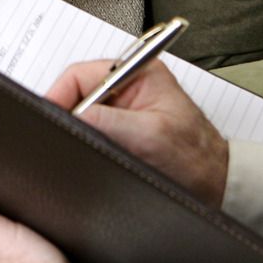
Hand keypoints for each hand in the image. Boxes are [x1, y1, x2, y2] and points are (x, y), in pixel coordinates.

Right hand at [44, 57, 228, 205]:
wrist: (217, 190)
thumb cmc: (196, 159)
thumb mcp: (148, 136)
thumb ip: (107, 121)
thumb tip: (69, 116)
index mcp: (138, 72)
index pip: (79, 74)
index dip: (57, 94)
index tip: (44, 115)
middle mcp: (128, 87)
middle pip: (76, 94)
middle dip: (65, 115)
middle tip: (57, 137)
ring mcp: (124, 112)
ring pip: (81, 116)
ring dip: (76, 132)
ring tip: (77, 150)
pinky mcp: (121, 133)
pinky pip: (91, 133)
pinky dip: (85, 144)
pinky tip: (88, 158)